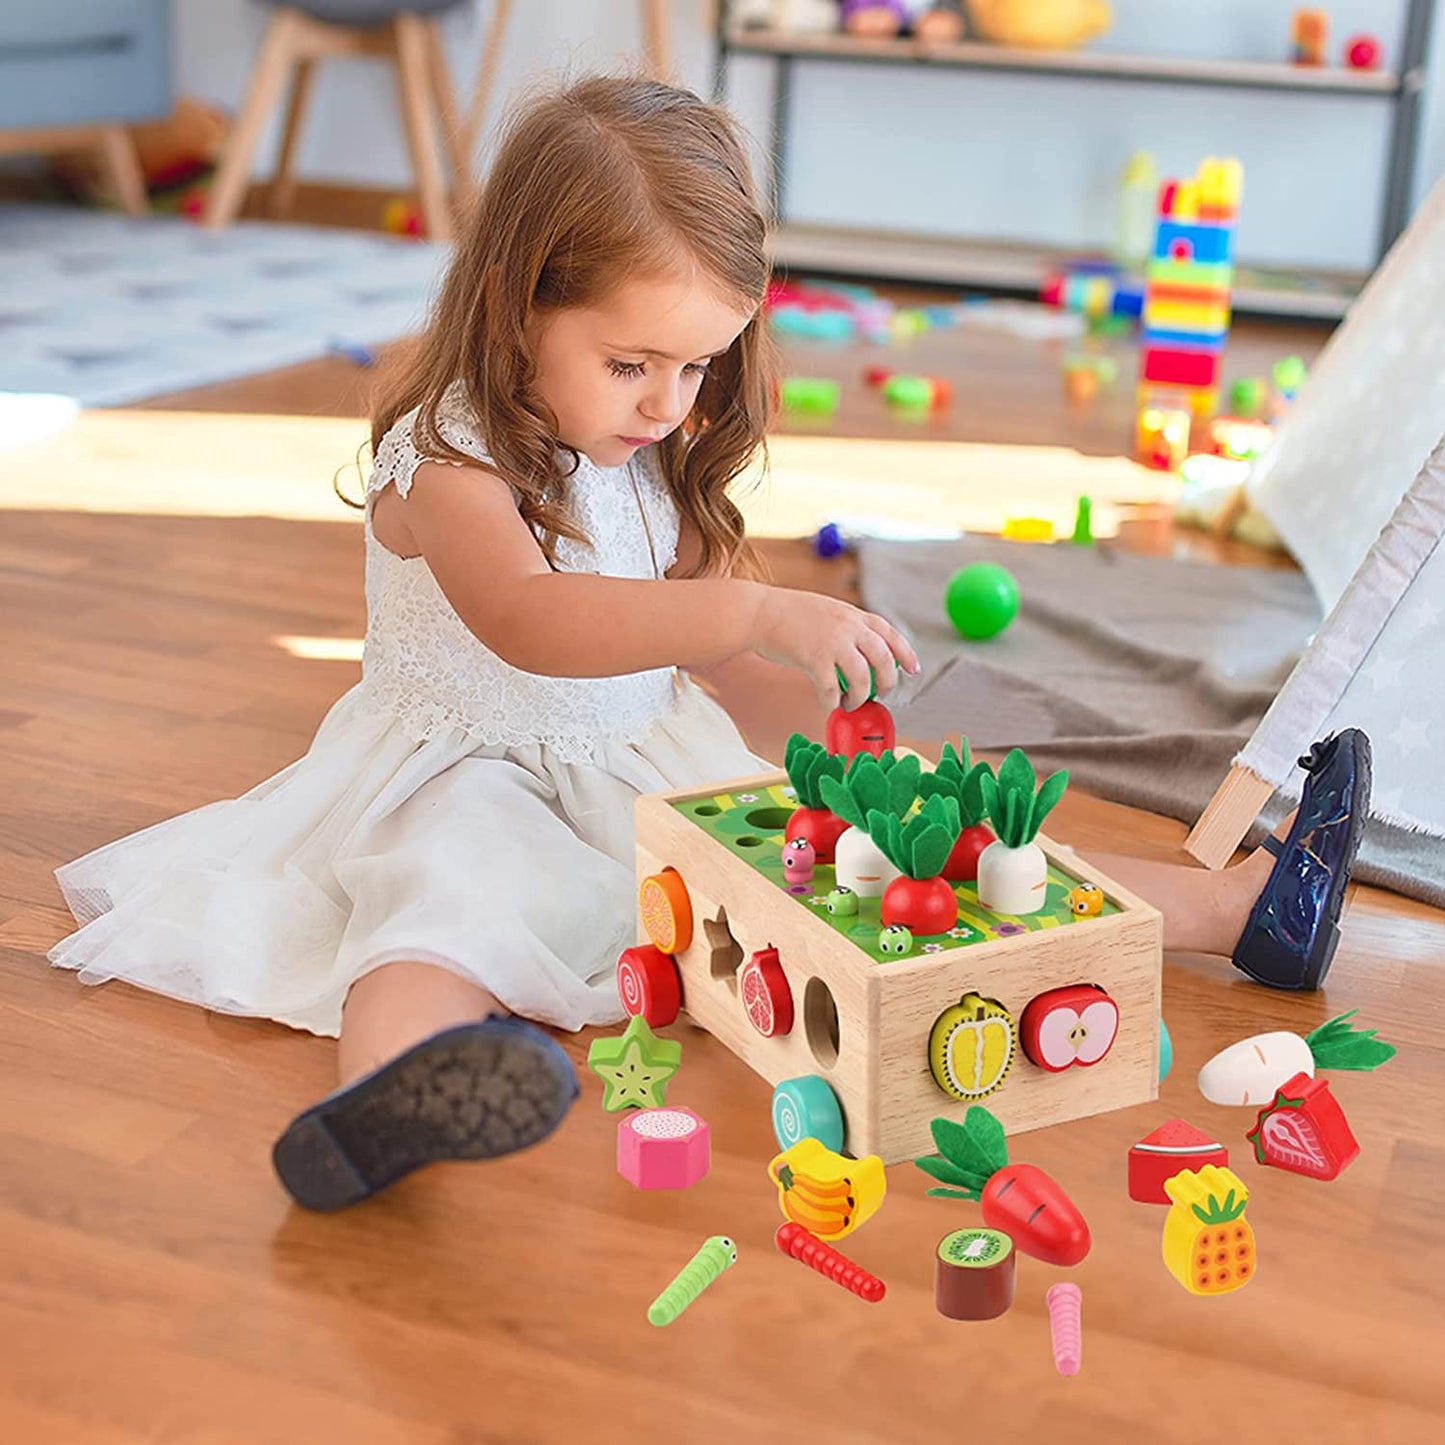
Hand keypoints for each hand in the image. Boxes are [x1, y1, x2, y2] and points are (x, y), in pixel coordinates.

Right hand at [750, 586, 920, 710]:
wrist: (758, 612)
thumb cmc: (787, 614)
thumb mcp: (827, 611)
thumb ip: (846, 627)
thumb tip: (860, 652)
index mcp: (853, 614)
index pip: (890, 634)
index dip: (905, 653)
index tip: (912, 669)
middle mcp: (848, 626)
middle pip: (883, 658)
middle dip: (886, 681)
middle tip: (880, 694)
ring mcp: (832, 642)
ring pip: (862, 677)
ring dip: (859, 696)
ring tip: (850, 703)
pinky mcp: (814, 658)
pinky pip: (831, 688)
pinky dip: (832, 701)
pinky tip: (828, 703)